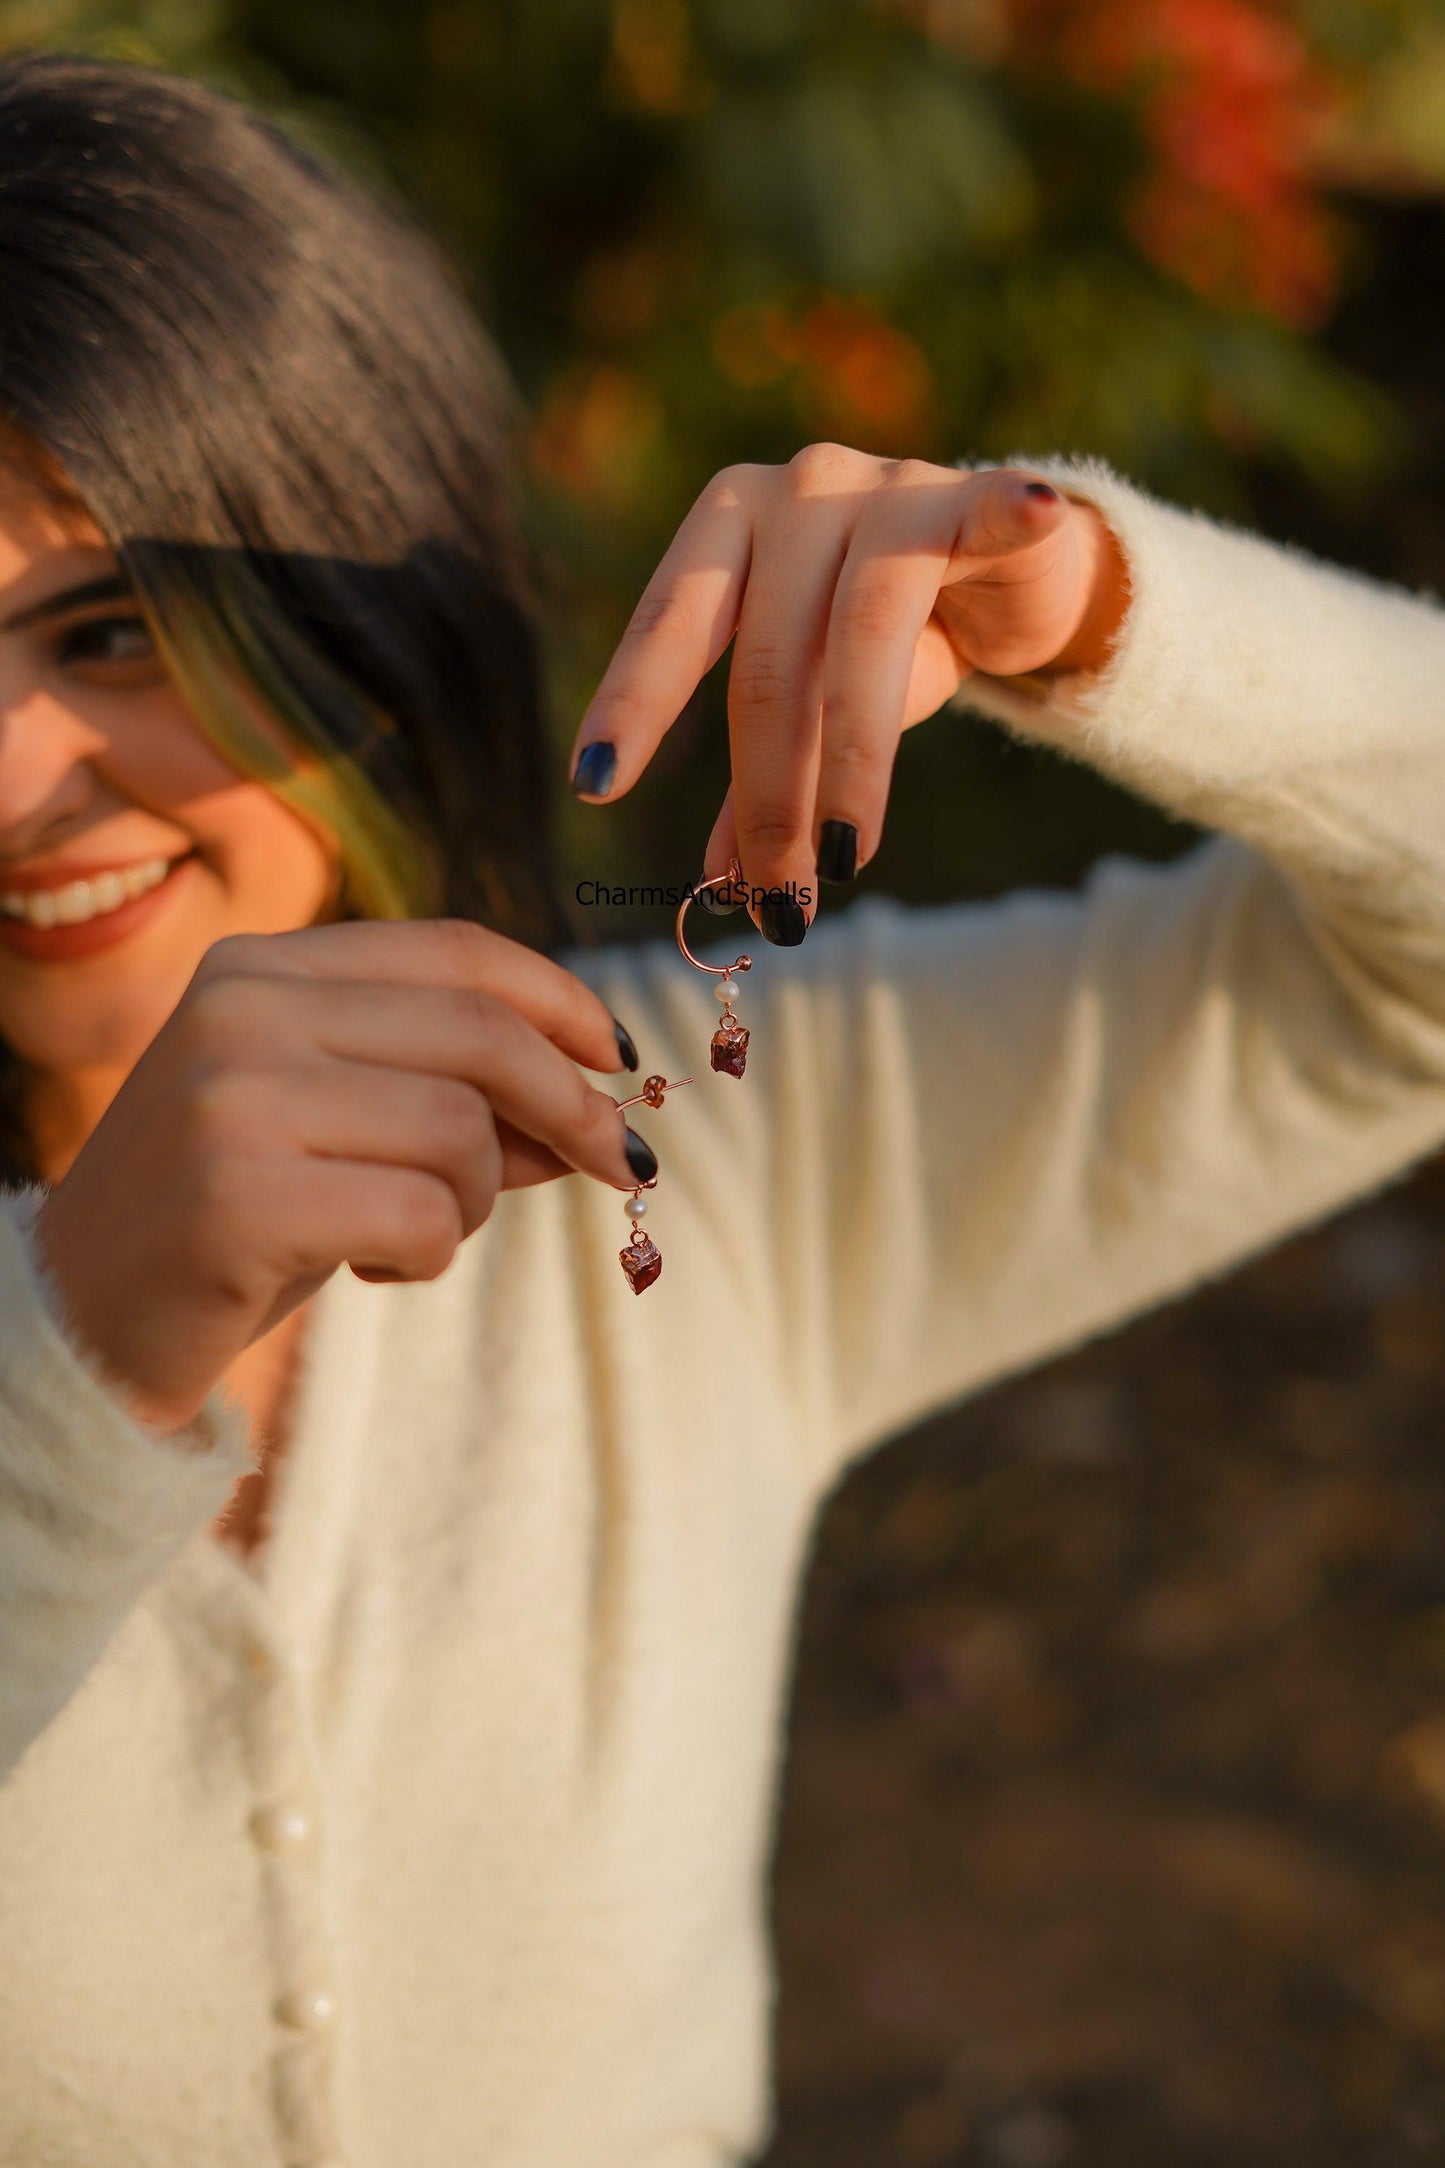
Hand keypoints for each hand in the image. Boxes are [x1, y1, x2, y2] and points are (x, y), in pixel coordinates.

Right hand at [32, 919, 648, 1437]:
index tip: (620, 1059)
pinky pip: (421, 1215)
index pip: (455, 951)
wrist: (83, 1321)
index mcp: (263, 968)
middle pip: (479, 1032)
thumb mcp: (344, 1134)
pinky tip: (375, 1267)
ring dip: (476, 1200)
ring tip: (418, 1233)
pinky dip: (431, 1254)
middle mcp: (242, 1009)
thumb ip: (457, 1103)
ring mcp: (232, 1096)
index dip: (560, 1002)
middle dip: (572, 1103)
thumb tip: (600, 1103)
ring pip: (459, 1130)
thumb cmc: (236, 1220)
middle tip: (616, 1163)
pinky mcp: (237, 1194)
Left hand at [568, 450, 1129, 935]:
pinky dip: (1012, 517)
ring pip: (859, 636)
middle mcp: (798, 490)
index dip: (634, 703)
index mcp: (729, 523)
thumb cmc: (891, 633)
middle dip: (769, 799)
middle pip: (768, 663)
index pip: (671, 621)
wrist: (1006, 562)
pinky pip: (994, 514)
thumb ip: (764, 780)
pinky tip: (1036, 516)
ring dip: (851, 767)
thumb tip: (722, 890)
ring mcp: (888, 486)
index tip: (595, 782)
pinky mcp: (975, 496)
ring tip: (844, 863)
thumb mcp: (817, 706)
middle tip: (779, 901)